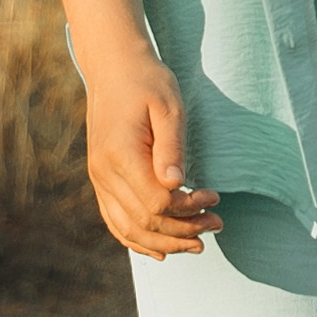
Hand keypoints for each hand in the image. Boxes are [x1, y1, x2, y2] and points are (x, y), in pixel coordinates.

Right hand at [83, 49, 220, 260]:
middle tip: (217, 224)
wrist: (113, 68)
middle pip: (144, 222)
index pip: (157, 203)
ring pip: (128, 229)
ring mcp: (98, 179)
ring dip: (165, 241)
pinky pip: (115, 221)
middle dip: (184, 230)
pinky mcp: (100, 180)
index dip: (189, 209)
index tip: (215, 197)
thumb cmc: (147, 82)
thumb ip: (172, 146)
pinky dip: (137, 240)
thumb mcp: (169, 105)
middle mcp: (104, 172)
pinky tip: (162, 248)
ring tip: (198, 243)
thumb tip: (176, 185)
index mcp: (121, 154)